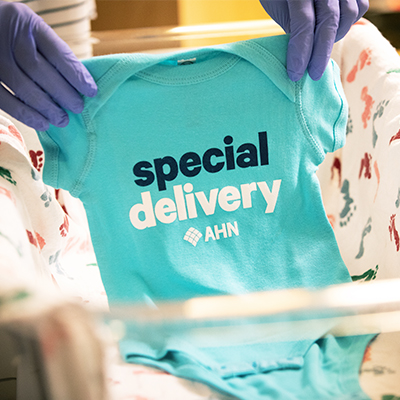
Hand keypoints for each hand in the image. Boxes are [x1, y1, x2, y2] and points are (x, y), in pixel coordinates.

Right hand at [0, 1, 96, 130]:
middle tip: (77, 108)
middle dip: (63, 94)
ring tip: (62, 119)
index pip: (57, 52)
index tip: (91, 91)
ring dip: (47, 109)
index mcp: (27, 23)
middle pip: (40, 71)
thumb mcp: (33, 30)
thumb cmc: (15, 32)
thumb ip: (50, 52)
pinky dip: (26, 115)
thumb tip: (78, 84)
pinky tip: (42, 123)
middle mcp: (8, 39)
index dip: (77, 75)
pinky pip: (5, 100)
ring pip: (23, 88)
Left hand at [259, 0, 368, 80]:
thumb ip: (292, 26)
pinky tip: (334, 33)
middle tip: (313, 74)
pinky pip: (359, 7)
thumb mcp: (277, 8)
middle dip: (320, 54)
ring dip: (335, 38)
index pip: (304, 24)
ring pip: (348, 14)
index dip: (300, 53)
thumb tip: (301, 57)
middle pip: (328, 22)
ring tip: (321, 52)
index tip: (295, 74)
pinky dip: (348, 23)